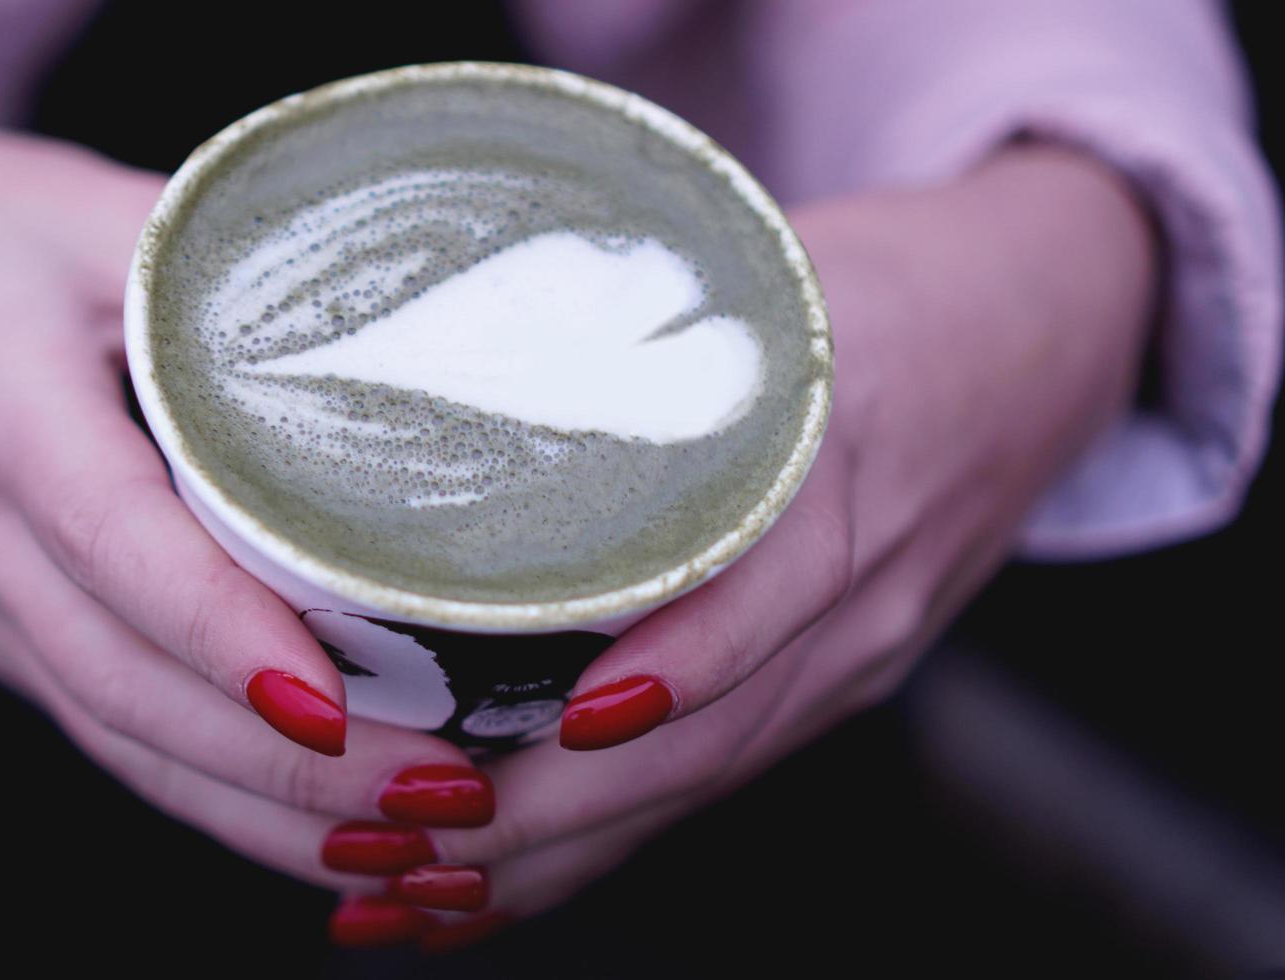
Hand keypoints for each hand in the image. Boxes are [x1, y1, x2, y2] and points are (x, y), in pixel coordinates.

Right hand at [0, 121, 504, 892]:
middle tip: (436, 794)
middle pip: (120, 677)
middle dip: (279, 761)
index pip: (106, 533)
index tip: (330, 701)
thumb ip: (243, 275)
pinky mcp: (9, 637)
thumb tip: (425, 329)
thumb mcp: (111, 214)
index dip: (215, 626)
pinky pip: (112, 738)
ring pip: (117, 736)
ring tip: (414, 837)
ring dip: (263, 808)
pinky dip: (219, 798)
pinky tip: (328, 832)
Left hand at [316, 144, 1158, 946]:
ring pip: (712, 776)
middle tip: (415, 835)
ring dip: (569, 849)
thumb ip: (649, 317)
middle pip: (720, 730)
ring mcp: (861, 650)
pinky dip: (617, 836)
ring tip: (429, 888)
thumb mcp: (781, 270)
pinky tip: (513, 881)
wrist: (1042, 328)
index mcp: (848, 459)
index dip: (681, 663)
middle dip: (561, 806)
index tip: (572, 719)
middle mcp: (864, 585)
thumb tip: (458, 335)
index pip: (772, 584)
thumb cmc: (885, 289)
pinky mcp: (843, 680)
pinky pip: (726, 773)